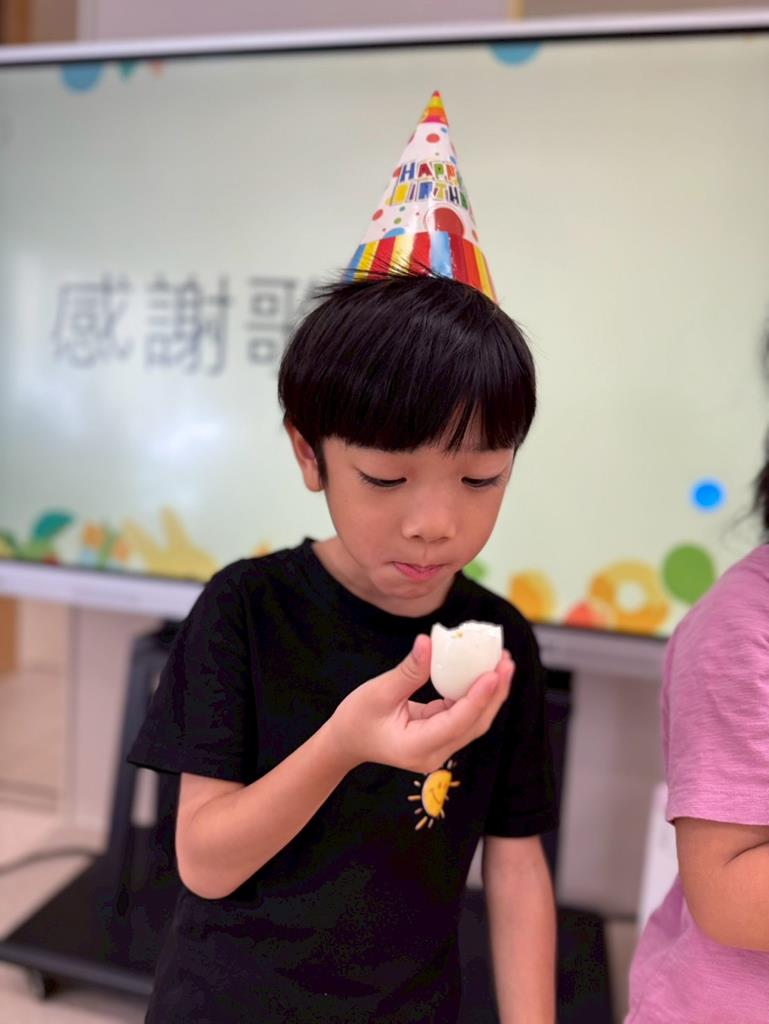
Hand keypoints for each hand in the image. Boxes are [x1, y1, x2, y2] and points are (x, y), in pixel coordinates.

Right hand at [328, 635, 513, 774]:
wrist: (347, 741)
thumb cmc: (357, 718)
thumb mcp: (378, 692)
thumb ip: (408, 671)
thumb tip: (428, 641)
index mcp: (417, 747)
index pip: (457, 722)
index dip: (478, 697)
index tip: (494, 673)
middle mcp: (434, 752)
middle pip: (475, 723)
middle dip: (495, 692)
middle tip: (506, 660)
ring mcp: (440, 747)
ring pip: (475, 721)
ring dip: (491, 692)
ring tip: (502, 661)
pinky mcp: (441, 736)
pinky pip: (465, 715)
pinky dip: (476, 694)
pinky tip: (484, 671)